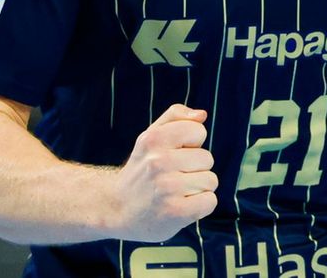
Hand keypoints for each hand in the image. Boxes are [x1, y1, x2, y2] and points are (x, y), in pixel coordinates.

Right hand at [111, 104, 217, 241]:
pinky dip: (200, 206)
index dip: (190, 144)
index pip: (198, 131)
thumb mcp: (150, 137)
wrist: (116, 209)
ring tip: (175, 193)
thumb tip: (201, 115)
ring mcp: (167, 188)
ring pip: (210, 181)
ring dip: (197, 189)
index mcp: (153, 139)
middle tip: (172, 178)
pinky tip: (181, 207)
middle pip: (207, 159)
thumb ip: (175, 116)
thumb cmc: (141, 170)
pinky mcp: (175, 212)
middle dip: (194, 168)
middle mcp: (158, 162)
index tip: (174, 154)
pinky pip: (210, 201)